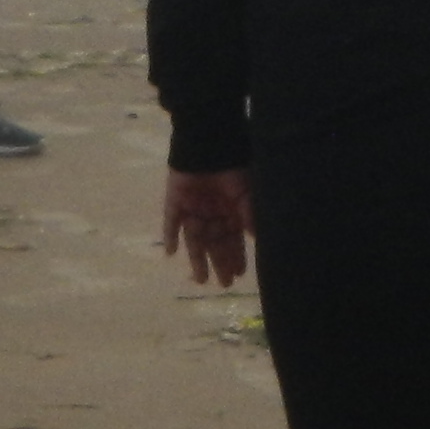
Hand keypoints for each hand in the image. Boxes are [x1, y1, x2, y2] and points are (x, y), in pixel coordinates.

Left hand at [156, 168, 252, 288]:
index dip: (236, 257)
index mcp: (230, 211)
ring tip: (200, 280)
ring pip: (195, 239)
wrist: (208, 144)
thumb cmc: (232, 167)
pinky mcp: (175, 201)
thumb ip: (250, 216)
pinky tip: (170, 253)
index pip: (233, 240)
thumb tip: (259, 239)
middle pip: (215, 243)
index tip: (239, 274)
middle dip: (220, 263)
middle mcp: (211, 213)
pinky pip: (171, 220)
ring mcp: (193, 208)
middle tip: (223, 284)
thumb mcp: (246, 193)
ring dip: (197, 258)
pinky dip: (170, 235)